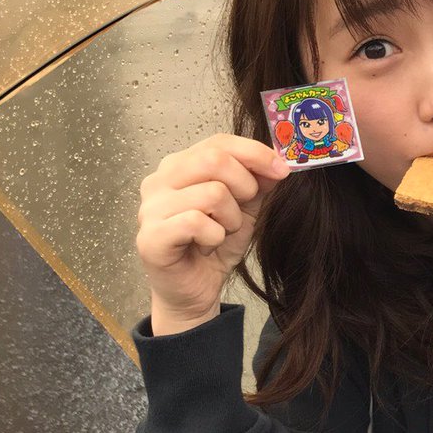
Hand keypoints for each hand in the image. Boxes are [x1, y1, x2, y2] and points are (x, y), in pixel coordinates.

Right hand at [136, 133, 288, 333]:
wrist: (194, 290)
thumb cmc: (214, 244)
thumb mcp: (245, 208)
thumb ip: (259, 182)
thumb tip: (278, 164)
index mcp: (179, 166)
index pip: (219, 142)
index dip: (255, 154)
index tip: (282, 171)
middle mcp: (159, 181)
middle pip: (214, 159)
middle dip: (244, 186)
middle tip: (242, 210)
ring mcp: (150, 208)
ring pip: (212, 193)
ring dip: (230, 219)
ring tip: (220, 233)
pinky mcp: (150, 236)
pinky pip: (197, 222)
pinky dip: (214, 237)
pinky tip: (206, 246)